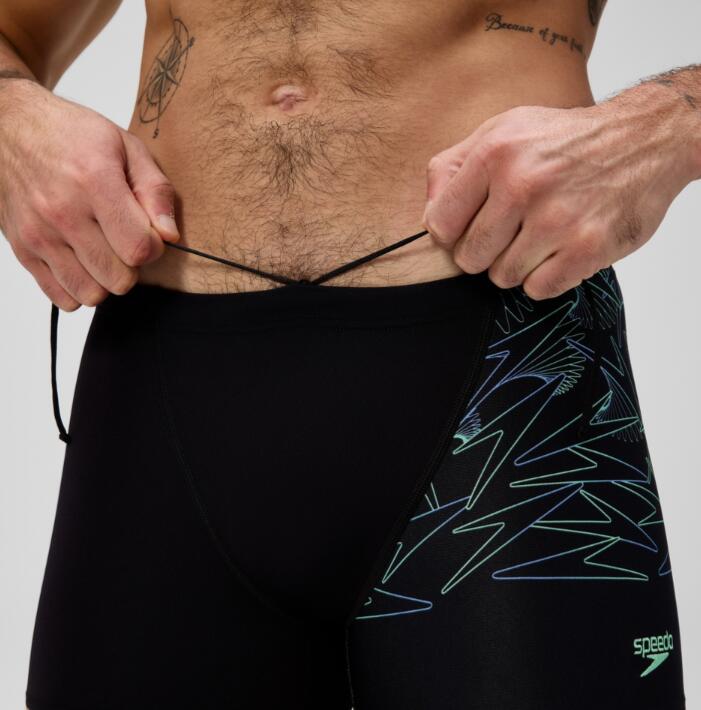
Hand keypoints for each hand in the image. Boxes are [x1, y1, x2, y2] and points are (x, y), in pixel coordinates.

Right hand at [0, 79, 178, 310]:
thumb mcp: (126, 147)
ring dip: (106, 279)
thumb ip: (156, 191)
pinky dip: (79, 288)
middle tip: (124, 240)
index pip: (139, 248)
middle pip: (119, 278)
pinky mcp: (22, 249)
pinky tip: (82, 261)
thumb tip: (169, 236)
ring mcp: (38, 234)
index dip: (154, 247)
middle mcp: (62, 211)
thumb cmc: (72, 135)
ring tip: (103, 250)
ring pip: (92, 294)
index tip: (148, 232)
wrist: (9, 129)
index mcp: (93, 181)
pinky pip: (62, 298)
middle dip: (132, 265)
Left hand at [422, 95, 697, 299]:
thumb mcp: (502, 130)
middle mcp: (523, 185)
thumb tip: (428, 215)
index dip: (451, 234)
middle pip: (470, 258)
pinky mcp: (587, 248)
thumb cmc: (563, 141)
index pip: (440, 225)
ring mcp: (557, 219)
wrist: (644, 139)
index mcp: (495, 153)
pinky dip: (545, 276)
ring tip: (539, 236)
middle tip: (510, 233)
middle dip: (485, 252)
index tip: (469, 228)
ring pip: (503, 277)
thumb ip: (453, 168)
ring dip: (517, 264)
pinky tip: (559, 249)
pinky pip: (538, 289)